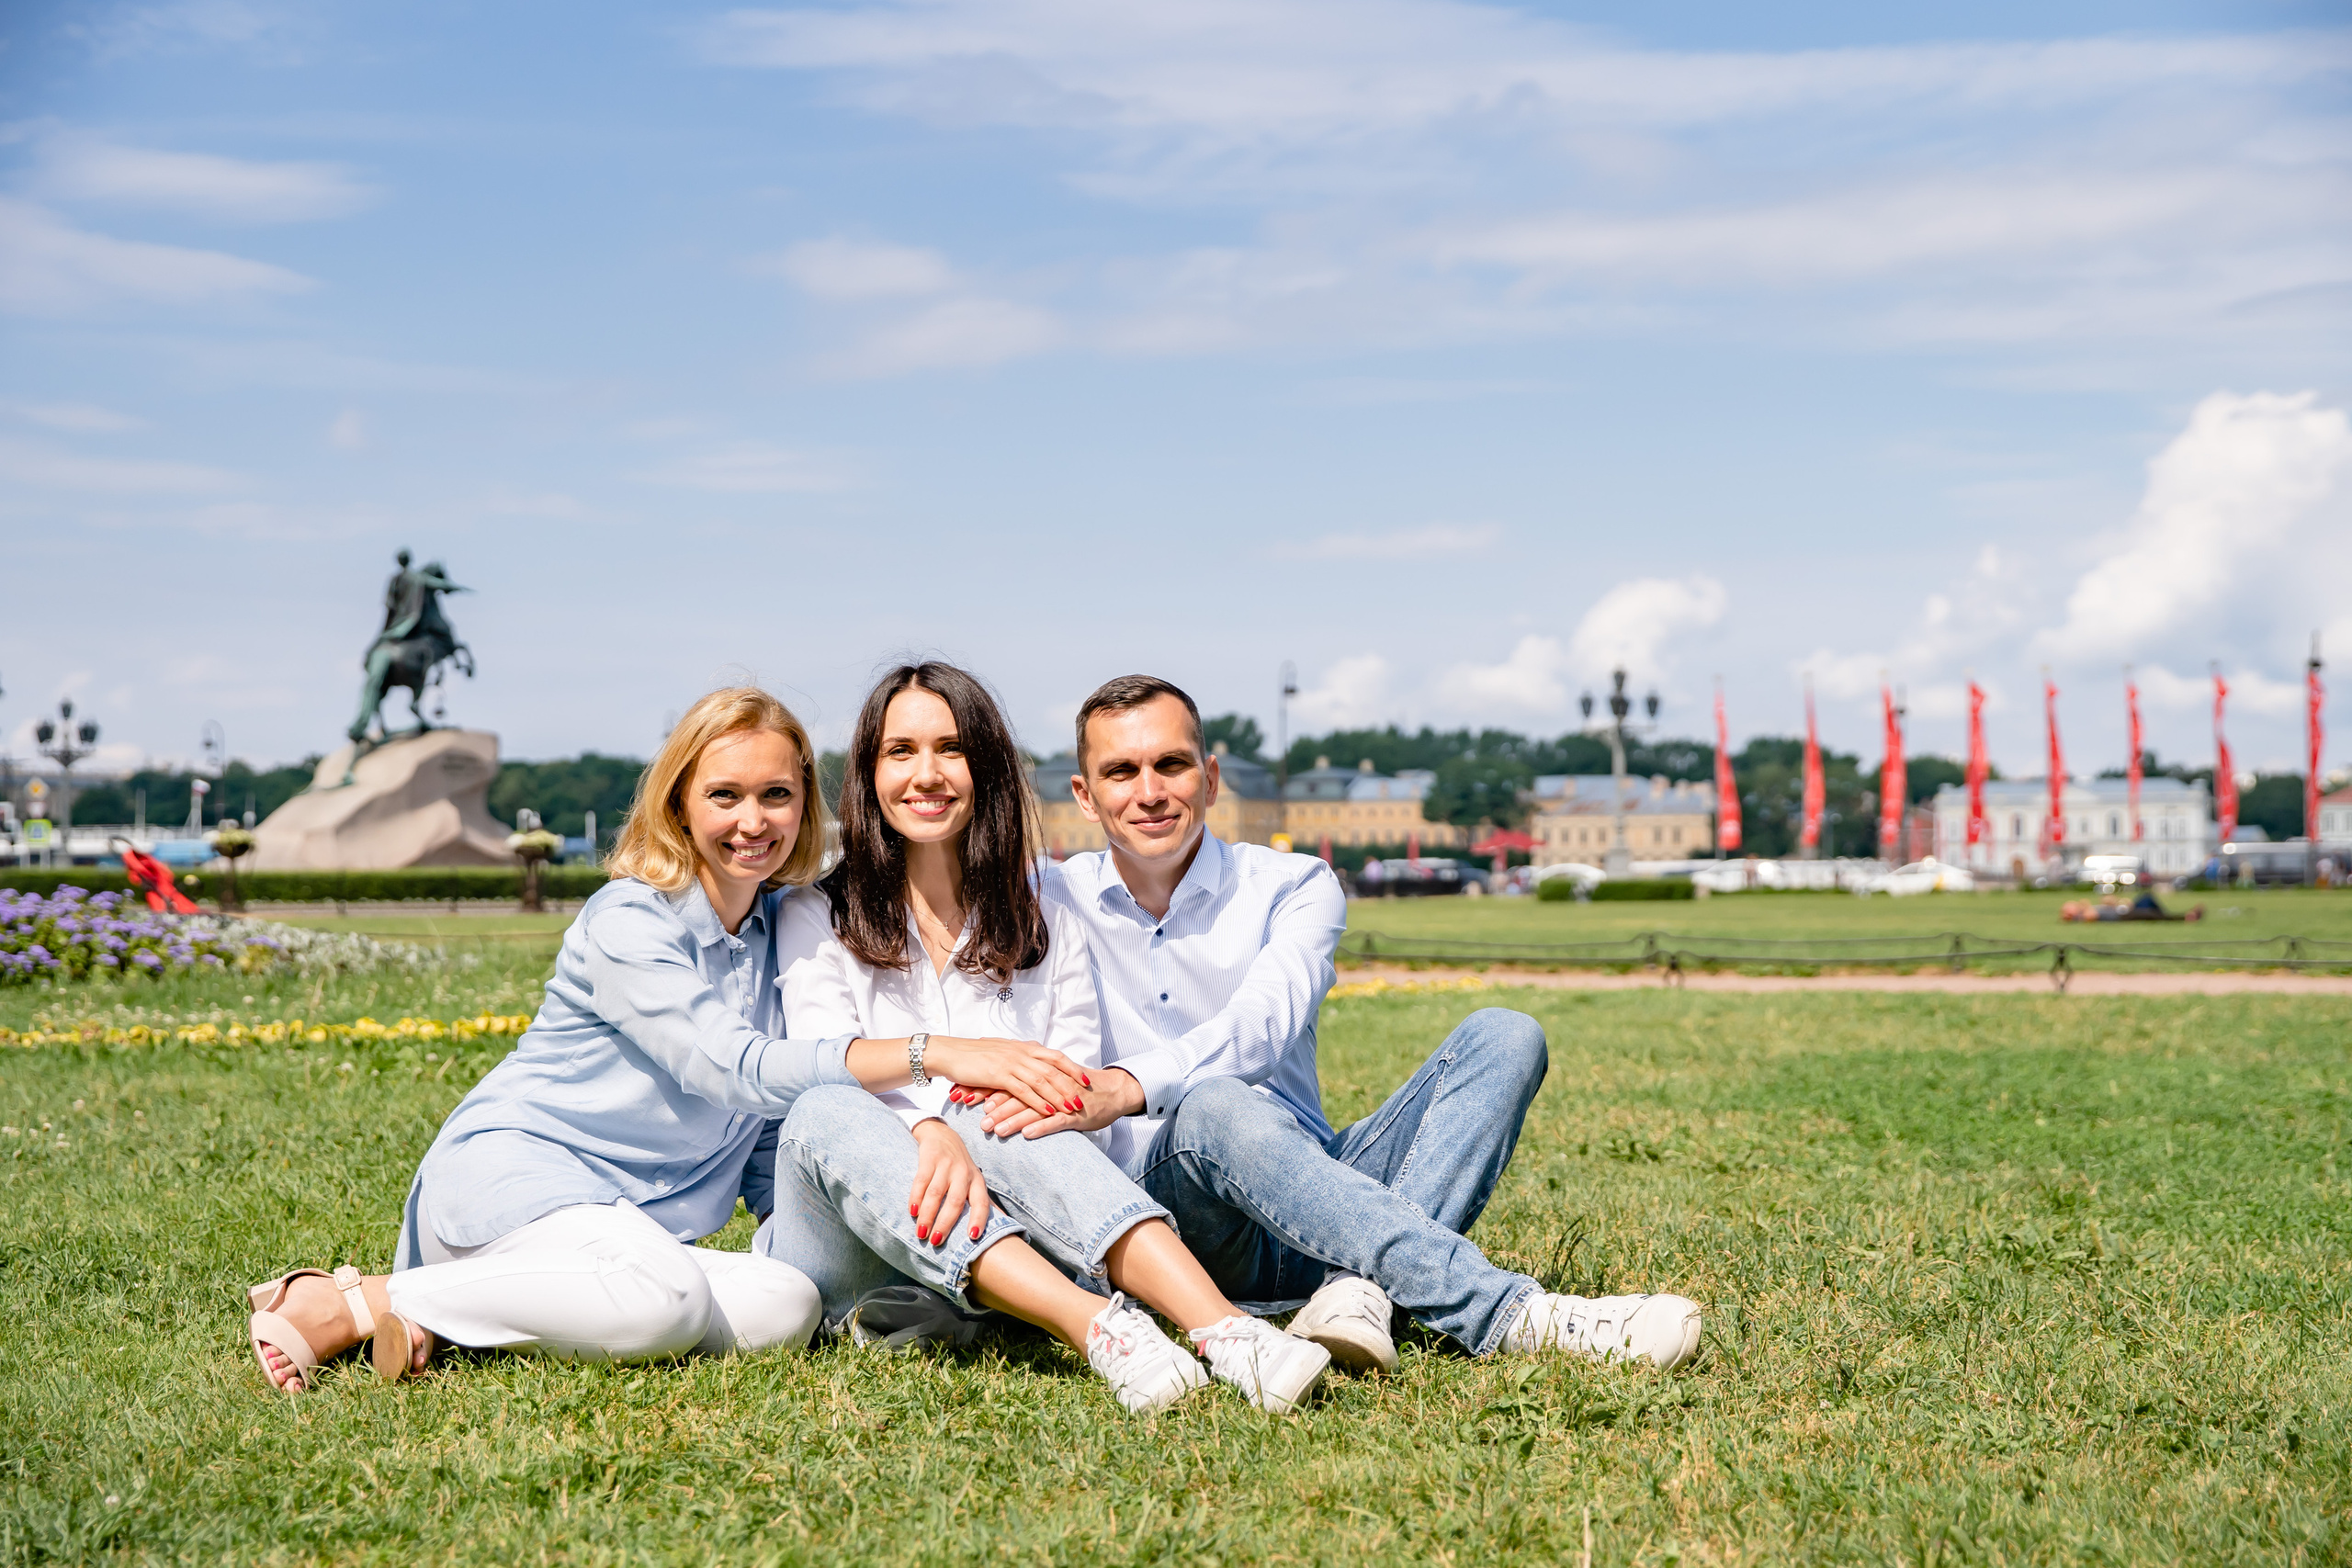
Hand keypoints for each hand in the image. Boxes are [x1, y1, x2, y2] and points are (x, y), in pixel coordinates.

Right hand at [908, 1118, 990, 1246]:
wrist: (941, 1133)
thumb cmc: (958, 1165)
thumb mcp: (971, 1179)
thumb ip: (974, 1200)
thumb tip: (979, 1234)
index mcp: (977, 1180)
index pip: (981, 1202)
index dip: (978, 1219)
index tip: (972, 1237)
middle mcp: (963, 1172)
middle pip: (955, 1201)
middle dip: (945, 1224)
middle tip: (935, 1242)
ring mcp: (946, 1164)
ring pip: (936, 1194)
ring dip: (927, 1215)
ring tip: (921, 1233)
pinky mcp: (929, 1158)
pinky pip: (921, 1181)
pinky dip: (915, 1198)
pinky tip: (912, 1211)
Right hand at [924, 1035, 1093, 1122]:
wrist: (949, 1053)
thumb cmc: (973, 1055)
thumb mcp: (1001, 1052)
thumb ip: (1018, 1057)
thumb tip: (1031, 1064)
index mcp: (1023, 1046)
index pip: (1055, 1055)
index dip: (1072, 1068)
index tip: (1086, 1079)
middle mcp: (1021, 1052)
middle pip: (1054, 1069)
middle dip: (1071, 1085)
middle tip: (1085, 1098)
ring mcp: (1011, 1063)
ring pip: (1043, 1080)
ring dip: (1059, 1096)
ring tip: (1073, 1108)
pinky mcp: (1000, 1075)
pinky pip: (1025, 1090)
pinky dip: (1040, 1101)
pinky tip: (1049, 1111)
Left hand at [959, 1068, 1142, 1139]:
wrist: (1110, 1091)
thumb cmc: (1076, 1088)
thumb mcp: (1048, 1081)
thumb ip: (1023, 1082)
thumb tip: (993, 1088)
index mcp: (1038, 1074)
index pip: (1007, 1079)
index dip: (986, 1088)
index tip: (965, 1096)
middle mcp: (1048, 1084)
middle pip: (1017, 1094)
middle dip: (995, 1107)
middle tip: (976, 1120)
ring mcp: (1062, 1099)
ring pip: (1033, 1109)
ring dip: (1013, 1120)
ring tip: (995, 1131)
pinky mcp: (1076, 1114)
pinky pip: (1056, 1121)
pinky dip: (1041, 1127)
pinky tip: (1027, 1135)